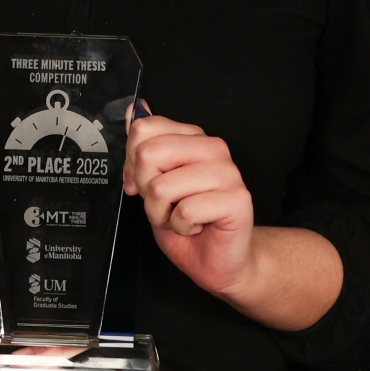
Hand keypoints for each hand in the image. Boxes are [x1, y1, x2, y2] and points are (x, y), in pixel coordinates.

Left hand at [125, 112, 255, 294]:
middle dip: (146, 190)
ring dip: (163, 214)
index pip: (143, 129)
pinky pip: (185, 211)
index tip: (144, 183)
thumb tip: (134, 110)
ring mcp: (228, 172)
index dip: (132, 163)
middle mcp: (213, 149)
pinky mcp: (237, 199)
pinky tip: (197, 227)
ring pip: (163, 186)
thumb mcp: (154, 183)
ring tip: (181, 218)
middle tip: (165, 205)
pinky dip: (181, 227)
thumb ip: (144, 147)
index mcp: (194, 138)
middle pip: (148, 153)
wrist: (217, 260)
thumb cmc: (188, 222)